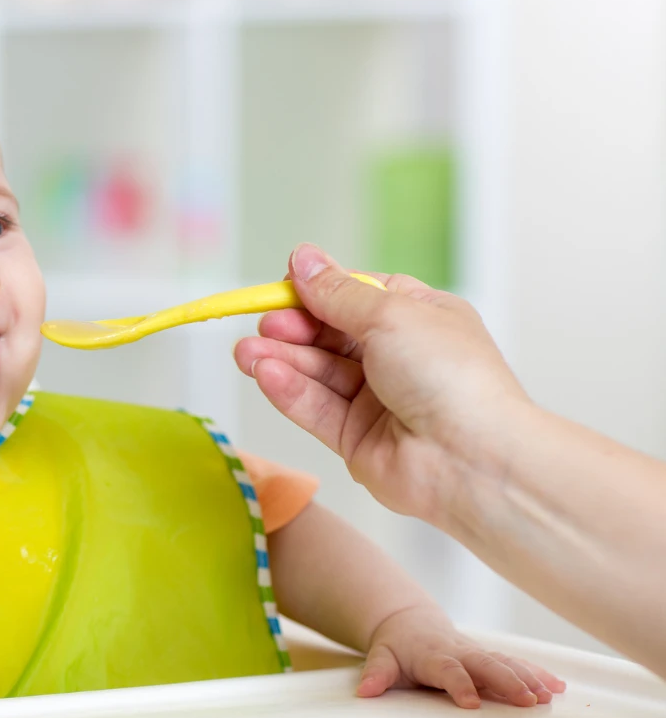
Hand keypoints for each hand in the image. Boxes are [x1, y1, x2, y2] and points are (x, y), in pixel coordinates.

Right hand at [232, 244, 530, 523]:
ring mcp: (377, 401)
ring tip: (244, 352)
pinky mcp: (356, 439)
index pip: (357, 296)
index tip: (283, 285)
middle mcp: (398, 357)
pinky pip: (315, 408)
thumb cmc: (450, 376)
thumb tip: (302, 258)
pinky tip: (265, 374)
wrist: (472, 460)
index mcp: (420, 318)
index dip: (318, 291)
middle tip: (264, 324)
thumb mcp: (390, 315)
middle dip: (293, 328)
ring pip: (317, 373)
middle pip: (330, 336)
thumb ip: (336, 293)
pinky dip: (289, 390)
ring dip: (280, 360)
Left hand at [359, 606, 564, 707]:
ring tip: (549, 695)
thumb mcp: (381, 657)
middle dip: (508, 681)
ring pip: (507, 662)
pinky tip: (559, 686)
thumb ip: (376, 674)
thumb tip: (366, 691)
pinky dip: (538, 672)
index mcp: (433, 655)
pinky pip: (517, 663)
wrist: (409, 622)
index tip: (471, 703)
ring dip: (530, 677)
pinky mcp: (490, 656)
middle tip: (528, 700)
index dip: (459, 684)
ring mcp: (478, 652)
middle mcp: (460, 651)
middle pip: (486, 665)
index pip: (448, 670)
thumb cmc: (396, 646)